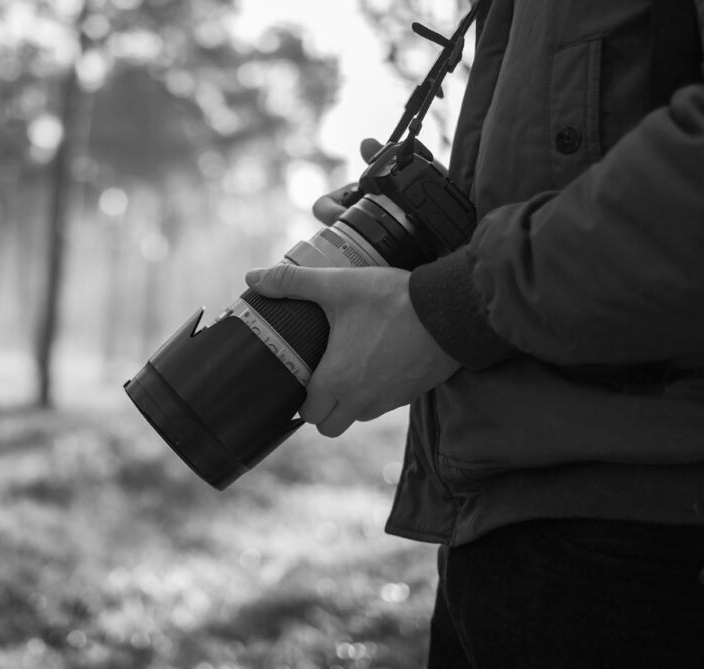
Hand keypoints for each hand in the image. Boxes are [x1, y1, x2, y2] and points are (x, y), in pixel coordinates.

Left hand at [244, 264, 459, 436]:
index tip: (301, 374)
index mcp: (338, 381)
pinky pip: (384, 405)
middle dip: (321, 409)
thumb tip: (253, 277)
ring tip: (347, 366)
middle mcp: (362, 400)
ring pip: (358, 417)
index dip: (301, 398)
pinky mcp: (412, 395)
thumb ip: (292, 282)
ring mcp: (390, 401)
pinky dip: (376, 393)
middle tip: (320, 375)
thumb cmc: (392, 300)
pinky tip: (376, 362)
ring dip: (349, 402)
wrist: (451, 310)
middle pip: (330, 426)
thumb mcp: (338, 285)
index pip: (308, 414)